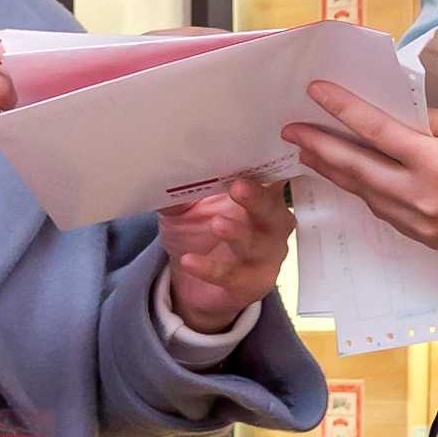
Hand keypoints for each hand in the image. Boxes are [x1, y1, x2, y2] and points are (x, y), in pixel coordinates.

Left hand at [158, 174, 291, 330]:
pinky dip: (210, 268)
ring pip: (257, 244)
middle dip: (257, 198)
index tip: (256, 151)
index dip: (267, 167)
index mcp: (261, 197)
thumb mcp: (186, 208)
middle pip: (272, 209)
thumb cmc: (198, 233)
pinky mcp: (252, 282)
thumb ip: (182, 190)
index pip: (271, 178)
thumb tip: (165, 168)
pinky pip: (232, 275)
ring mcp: (266, 255)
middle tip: (239, 187)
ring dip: (238, 233)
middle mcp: (271, 224)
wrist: (193, 285)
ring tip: (217, 224)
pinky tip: (189, 260)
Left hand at [282, 82, 437, 254]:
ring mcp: (424, 225)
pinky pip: (386, 214)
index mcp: (436, 164)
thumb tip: (387, 116)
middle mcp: (423, 200)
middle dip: (319, 147)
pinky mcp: (431, 240)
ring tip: (309, 152)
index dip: (340, 110)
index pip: (374, 132)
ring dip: (336, 173)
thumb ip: (426, 122)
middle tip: (289, 130)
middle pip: (357, 170)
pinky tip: (351, 177)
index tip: (314, 91)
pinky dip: (366, 193)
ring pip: (367, 195)